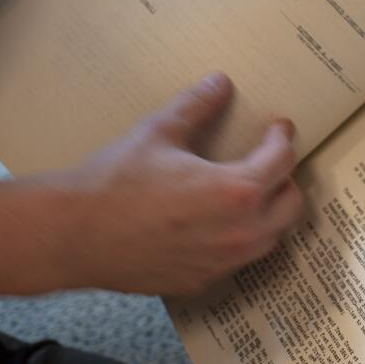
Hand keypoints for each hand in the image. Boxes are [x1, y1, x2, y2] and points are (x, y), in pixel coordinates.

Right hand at [55, 73, 303, 295]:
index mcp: (236, 190)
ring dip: (267, 214)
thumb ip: (196, 105)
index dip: (282, 138)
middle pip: (291, 205)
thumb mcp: (158, 131)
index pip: (282, 161)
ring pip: (269, 238)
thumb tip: (220, 83)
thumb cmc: (114, 182)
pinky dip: (238, 239)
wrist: (73, 235)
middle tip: (267, 161)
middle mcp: (239, 232)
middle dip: (285, 179)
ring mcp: (222, 262)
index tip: (278, 127)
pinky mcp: (201, 280)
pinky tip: (217, 224)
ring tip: (248, 192)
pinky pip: (238, 260)